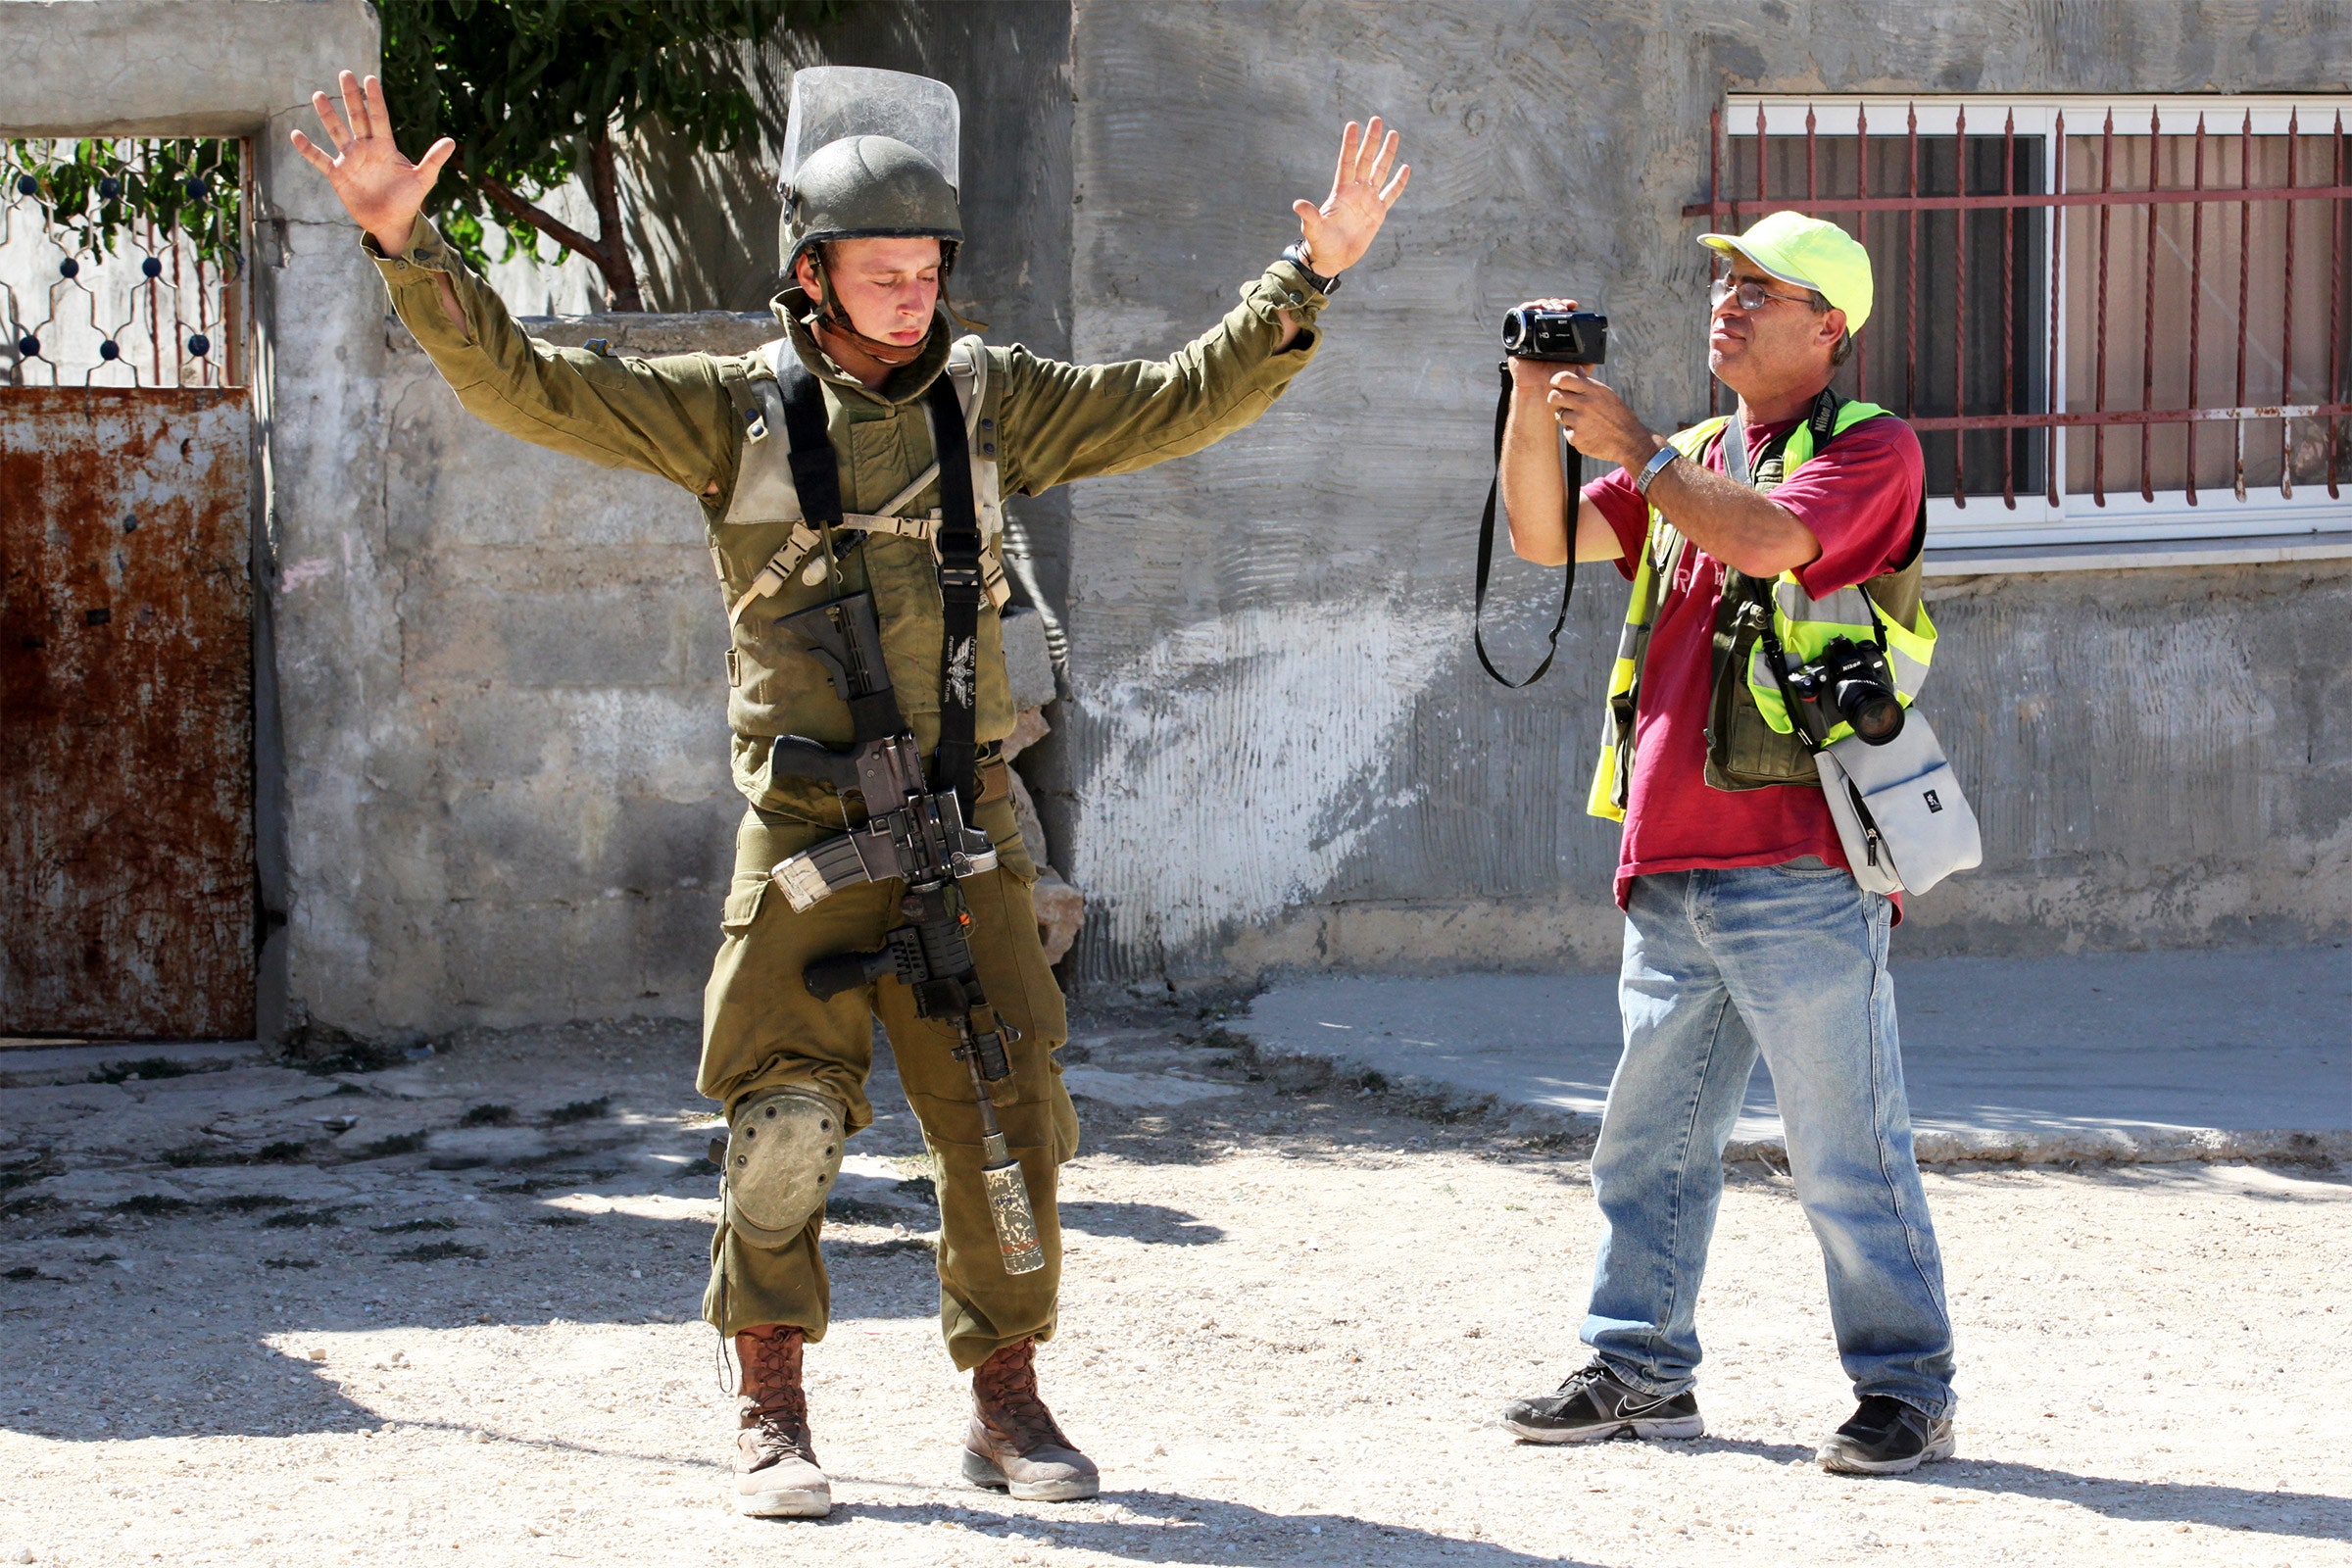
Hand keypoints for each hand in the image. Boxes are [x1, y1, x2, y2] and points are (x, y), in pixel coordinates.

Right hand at [289, 70, 455, 252]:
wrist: (392, 222)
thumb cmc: (408, 200)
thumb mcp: (423, 180)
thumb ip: (433, 160)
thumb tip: (451, 141)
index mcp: (385, 147)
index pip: (379, 117)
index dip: (374, 99)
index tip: (370, 78)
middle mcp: (366, 148)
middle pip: (356, 117)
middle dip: (351, 97)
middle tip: (345, 73)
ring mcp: (350, 160)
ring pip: (336, 132)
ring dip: (327, 115)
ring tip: (318, 95)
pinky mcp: (338, 174)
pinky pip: (320, 159)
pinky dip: (308, 149)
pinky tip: (295, 135)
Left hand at [1291, 116, 1409, 275]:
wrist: (1331, 258)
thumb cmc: (1319, 243)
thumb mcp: (1313, 229)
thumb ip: (1309, 216)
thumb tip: (1297, 204)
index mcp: (1340, 191)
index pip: (1346, 162)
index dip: (1350, 144)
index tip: (1353, 124)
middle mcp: (1355, 191)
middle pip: (1365, 160)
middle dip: (1371, 141)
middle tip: (1377, 119)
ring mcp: (1367, 200)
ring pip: (1380, 172)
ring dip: (1387, 154)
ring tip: (1394, 134)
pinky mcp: (1377, 213)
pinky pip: (1391, 194)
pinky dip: (1398, 183)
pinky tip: (1405, 168)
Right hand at [1506, 298, 1580, 397]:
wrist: (1545, 390)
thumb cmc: (1561, 380)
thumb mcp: (1581, 365)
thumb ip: (1590, 356)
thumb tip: (1599, 342)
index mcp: (1557, 337)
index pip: (1560, 314)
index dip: (1565, 305)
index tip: (1572, 305)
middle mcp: (1544, 334)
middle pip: (1547, 309)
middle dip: (1555, 304)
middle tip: (1562, 308)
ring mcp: (1531, 335)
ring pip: (1534, 310)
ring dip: (1542, 304)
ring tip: (1550, 307)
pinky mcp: (1519, 339)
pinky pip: (1519, 319)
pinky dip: (1525, 308)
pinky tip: (1535, 307)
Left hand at [1546, 362, 1659, 472]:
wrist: (1628, 440)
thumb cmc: (1617, 415)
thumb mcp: (1606, 394)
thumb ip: (1588, 383)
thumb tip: (1577, 369)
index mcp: (1592, 390)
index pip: (1563, 379)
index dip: (1556, 381)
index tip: (1556, 384)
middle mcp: (1584, 404)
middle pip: (1553, 397)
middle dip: (1555, 399)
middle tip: (1563, 403)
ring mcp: (1579, 422)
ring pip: (1559, 415)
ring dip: (1568, 418)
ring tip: (1585, 421)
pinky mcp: (1576, 438)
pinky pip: (1567, 432)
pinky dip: (1575, 433)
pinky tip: (1589, 433)